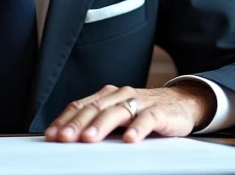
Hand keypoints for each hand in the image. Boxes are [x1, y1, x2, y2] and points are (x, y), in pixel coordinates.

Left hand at [44, 83, 214, 142]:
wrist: (182, 103)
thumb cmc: (144, 112)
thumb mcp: (118, 116)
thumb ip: (97, 124)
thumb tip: (68, 138)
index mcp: (107, 96)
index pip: (81, 106)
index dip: (65, 120)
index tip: (51, 135)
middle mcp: (121, 95)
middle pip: (95, 108)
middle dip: (77, 124)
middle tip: (64, 138)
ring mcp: (140, 102)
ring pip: (117, 111)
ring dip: (101, 125)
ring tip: (89, 138)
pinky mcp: (160, 111)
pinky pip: (148, 118)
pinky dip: (138, 128)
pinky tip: (129, 139)